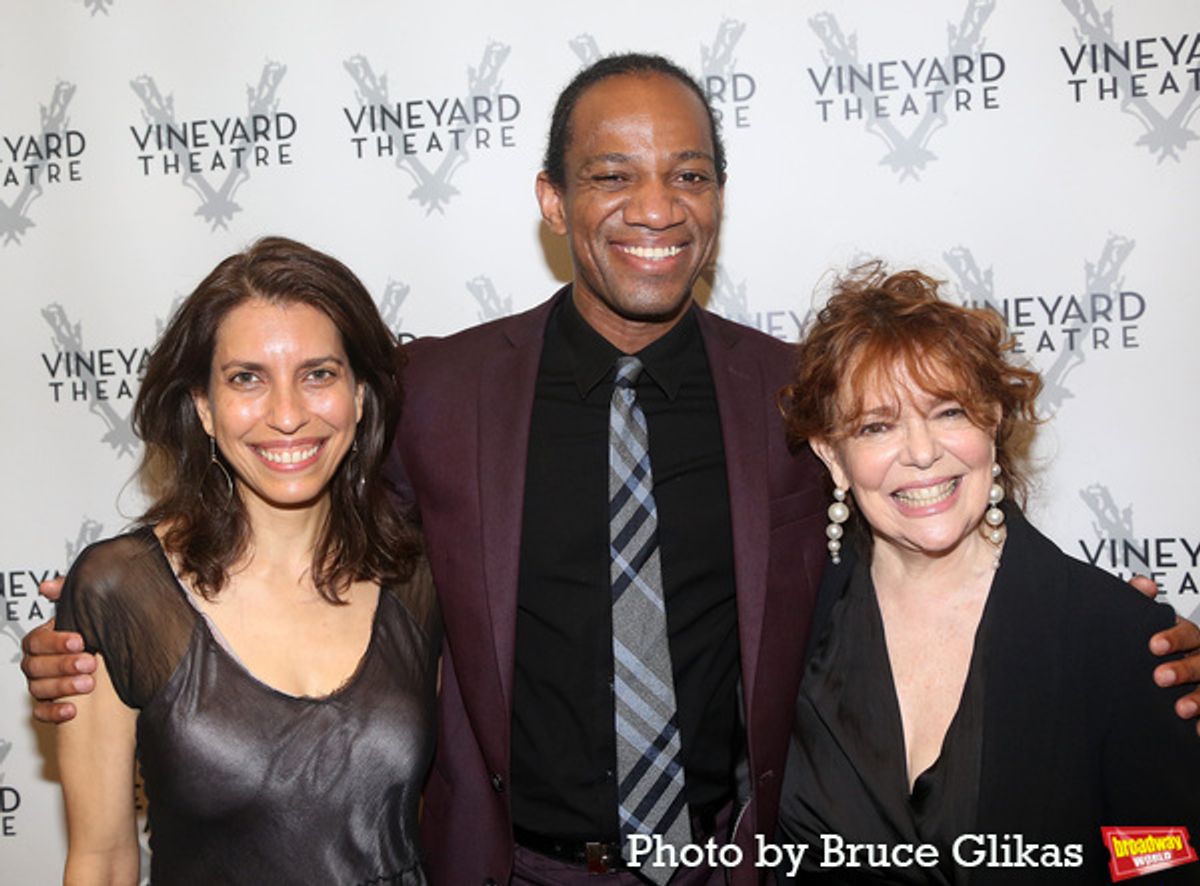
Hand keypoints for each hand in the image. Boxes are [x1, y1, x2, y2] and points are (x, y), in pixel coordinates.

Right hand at [20, 576, 95, 723]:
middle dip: (63, 665)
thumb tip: (48, 586)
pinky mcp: (49, 706)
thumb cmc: (99, 635)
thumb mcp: (89, 612)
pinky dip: (54, 712)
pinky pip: (41, 713)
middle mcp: (39, 663)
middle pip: (35, 666)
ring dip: (63, 687)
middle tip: (90, 662)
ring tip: (89, 684)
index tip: (81, 640)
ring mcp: (42, 685)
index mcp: (45, 640)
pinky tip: (72, 710)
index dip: (55, 642)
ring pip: (37, 689)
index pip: (36, 641)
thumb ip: (69, 594)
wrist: (119, 664)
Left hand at [1133, 574, 1199, 731]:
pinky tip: (1198, 731)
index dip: (1173, 638)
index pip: (1188, 633)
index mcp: (1191, 638)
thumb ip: (1140, 603)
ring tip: (1181, 708)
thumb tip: (1144, 585)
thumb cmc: (1156, 648)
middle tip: (1160, 677)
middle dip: (1184, 669)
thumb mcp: (1148, 625)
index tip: (1153, 645)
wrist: (1157, 681)